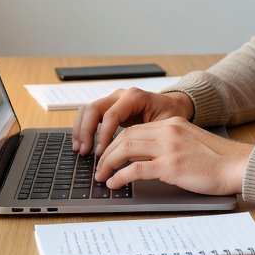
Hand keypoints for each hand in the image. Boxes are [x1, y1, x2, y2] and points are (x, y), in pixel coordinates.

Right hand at [71, 87, 193, 156]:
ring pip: (87, 109)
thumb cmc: (171, 116)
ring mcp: (113, 100)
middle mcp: (121, 95)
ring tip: (80, 149)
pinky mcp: (109, 108)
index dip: (103, 135)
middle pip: (94, 109)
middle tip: (85, 152)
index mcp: (135, 97)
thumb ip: (147, 138)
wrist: (174, 106)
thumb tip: (132, 159)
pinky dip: (83, 128)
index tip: (101, 153)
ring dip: (81, 130)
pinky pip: (90, 114)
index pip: (111, 114)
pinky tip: (82, 144)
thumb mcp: (164, 127)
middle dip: (86, 131)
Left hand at [96, 118, 254, 195]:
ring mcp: (169, 147)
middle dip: (106, 152)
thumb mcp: (190, 143)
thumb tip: (146, 160)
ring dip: (108, 163)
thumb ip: (170, 145)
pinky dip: (120, 176)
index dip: (115, 142)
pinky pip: (136, 168)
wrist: (237, 165)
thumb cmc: (218, 160)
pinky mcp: (171, 165)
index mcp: (172, 123)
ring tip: (102, 176)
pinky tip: (115, 184)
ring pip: (125, 148)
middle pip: (125, 136)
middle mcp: (168, 131)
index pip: (134, 128)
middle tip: (98, 167)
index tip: (106, 155)